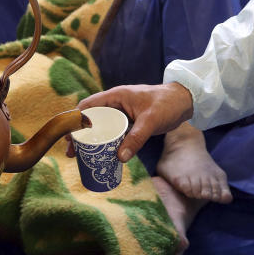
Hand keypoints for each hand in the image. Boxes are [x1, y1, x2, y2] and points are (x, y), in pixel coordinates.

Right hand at [73, 83, 194, 161]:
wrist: (185, 101)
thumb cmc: (167, 103)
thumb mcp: (150, 121)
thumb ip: (136, 138)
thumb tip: (120, 158)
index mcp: (116, 96)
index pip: (89, 106)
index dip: (75, 120)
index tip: (68, 136)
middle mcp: (116, 104)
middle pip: (92, 119)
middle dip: (80, 135)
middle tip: (72, 153)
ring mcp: (123, 114)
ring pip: (102, 127)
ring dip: (92, 140)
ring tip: (82, 157)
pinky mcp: (130, 123)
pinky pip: (113, 133)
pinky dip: (106, 143)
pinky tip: (102, 155)